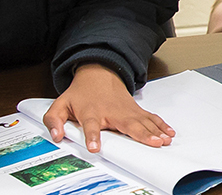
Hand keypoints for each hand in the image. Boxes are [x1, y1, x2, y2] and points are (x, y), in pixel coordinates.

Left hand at [43, 63, 174, 152]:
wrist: (98, 73)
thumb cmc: (80, 93)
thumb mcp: (60, 104)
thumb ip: (53, 120)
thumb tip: (56, 135)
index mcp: (91, 112)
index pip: (91, 125)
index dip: (92, 136)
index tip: (94, 147)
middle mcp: (111, 112)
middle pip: (127, 124)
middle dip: (141, 134)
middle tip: (153, 143)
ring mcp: (125, 110)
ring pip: (142, 122)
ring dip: (154, 131)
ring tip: (163, 140)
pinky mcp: (135, 110)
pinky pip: (149, 118)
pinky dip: (160, 125)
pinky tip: (168, 132)